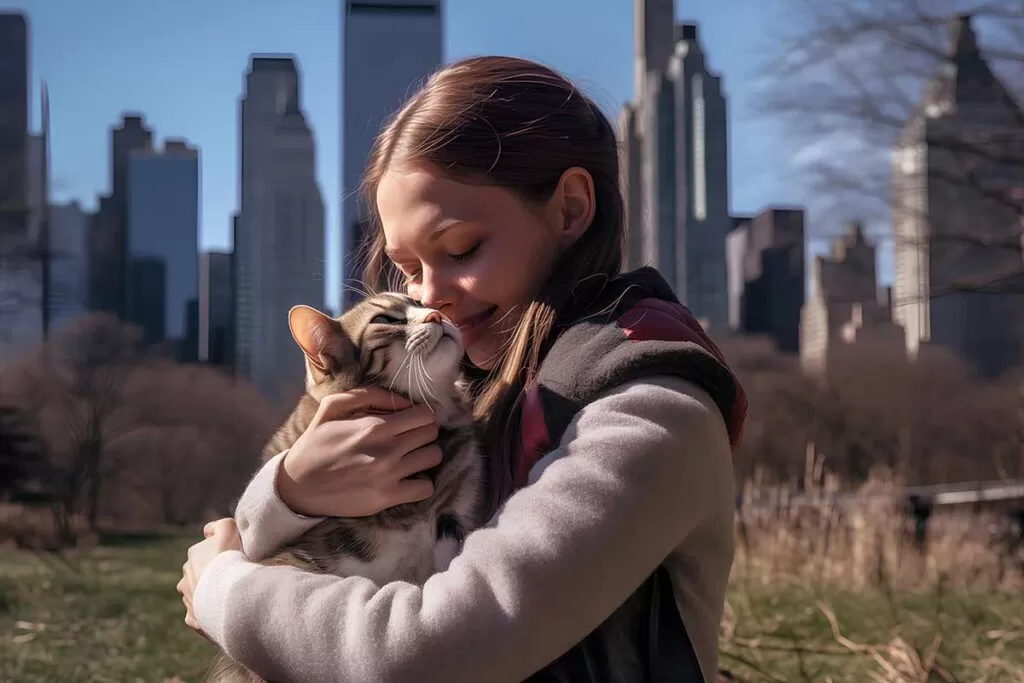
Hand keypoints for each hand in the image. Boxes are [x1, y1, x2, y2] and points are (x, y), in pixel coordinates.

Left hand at [177, 518, 241, 636]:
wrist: (228, 594)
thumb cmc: (230, 559)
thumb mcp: (228, 528)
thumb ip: (219, 525)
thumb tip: (209, 530)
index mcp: (194, 555)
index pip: (205, 550)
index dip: (221, 553)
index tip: (234, 557)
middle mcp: (185, 577)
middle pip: (200, 573)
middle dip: (212, 575)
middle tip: (233, 577)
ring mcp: (188, 599)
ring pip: (198, 595)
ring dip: (208, 595)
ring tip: (228, 596)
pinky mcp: (193, 619)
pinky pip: (199, 615)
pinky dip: (207, 614)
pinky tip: (221, 612)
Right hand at [277, 386, 441, 517]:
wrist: (298, 486)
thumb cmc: (316, 443)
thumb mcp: (333, 407)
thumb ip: (369, 395)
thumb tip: (404, 401)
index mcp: (374, 426)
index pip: (424, 415)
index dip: (422, 415)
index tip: (413, 420)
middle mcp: (386, 450)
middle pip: (432, 434)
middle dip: (424, 432)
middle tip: (410, 437)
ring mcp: (389, 476)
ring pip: (433, 457)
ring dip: (424, 454)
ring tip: (410, 456)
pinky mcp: (388, 498)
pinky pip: (426, 488)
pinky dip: (421, 482)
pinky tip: (407, 478)